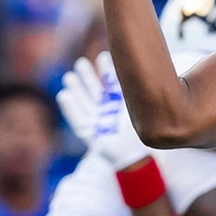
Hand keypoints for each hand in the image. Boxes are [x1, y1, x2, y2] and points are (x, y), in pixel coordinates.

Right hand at [57, 52, 149, 169]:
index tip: (103, 56)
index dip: (108, 71)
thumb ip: (142, 96)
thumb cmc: (140, 137)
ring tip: (69, 77)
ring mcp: (98, 122)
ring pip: (85, 102)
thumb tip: (151, 70)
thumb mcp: (140, 112)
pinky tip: (64, 95)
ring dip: (77, 89)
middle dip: (88, 77)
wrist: (133, 159)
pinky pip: (77, 119)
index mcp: (122, 106)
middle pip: (96, 91)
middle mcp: (109, 112)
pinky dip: (70, 107)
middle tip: (81, 63)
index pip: (114, 85)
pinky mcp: (90, 134)